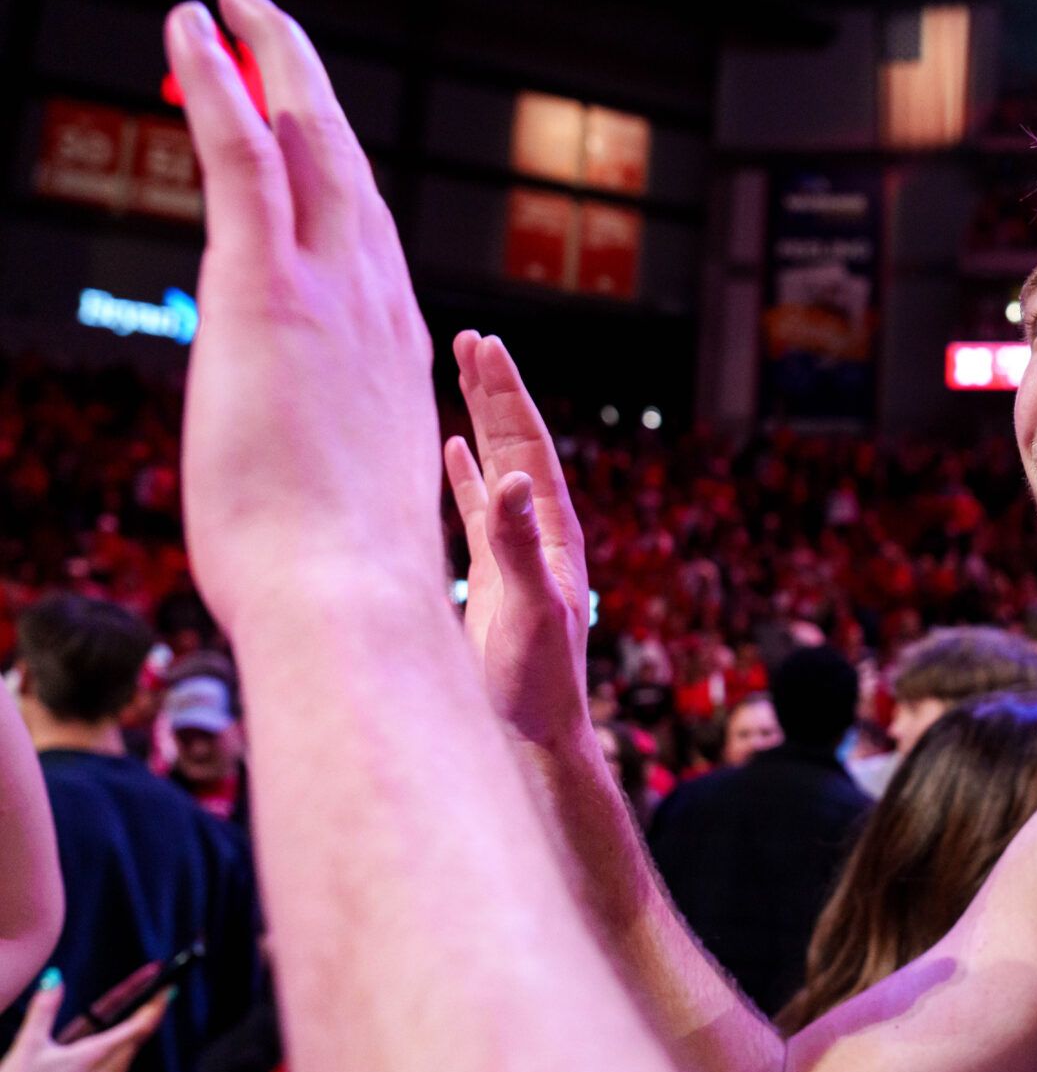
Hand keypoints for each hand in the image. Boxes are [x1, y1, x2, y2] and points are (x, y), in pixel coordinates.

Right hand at [0, 971, 170, 1071]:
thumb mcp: (29, 1044)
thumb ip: (45, 1008)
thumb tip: (55, 979)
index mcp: (94, 1056)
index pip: (138, 1027)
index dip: (156, 1007)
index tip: (168, 990)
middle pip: (137, 1041)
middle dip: (148, 1017)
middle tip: (154, 998)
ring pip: (128, 1058)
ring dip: (135, 1037)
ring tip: (138, 1020)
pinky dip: (121, 1054)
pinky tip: (111, 1051)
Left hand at [166, 0, 444, 628]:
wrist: (347, 601)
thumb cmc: (337, 580)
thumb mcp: (339, 495)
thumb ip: (325, 453)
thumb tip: (306, 475)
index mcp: (394, 353)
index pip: (360, 241)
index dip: (332, 178)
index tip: (305, 138)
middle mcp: (379, 304)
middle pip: (349, 169)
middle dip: (312, 92)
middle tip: (273, 33)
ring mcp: (333, 292)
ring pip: (309, 142)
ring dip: (273, 64)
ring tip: (236, 7)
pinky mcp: (268, 289)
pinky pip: (246, 158)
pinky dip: (220, 85)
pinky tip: (195, 28)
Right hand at [444, 333, 591, 748]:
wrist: (532, 733)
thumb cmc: (536, 682)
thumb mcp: (530, 610)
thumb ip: (518, 548)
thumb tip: (515, 480)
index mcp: (552, 532)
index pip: (530, 447)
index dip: (507, 397)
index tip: (486, 347)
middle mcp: (537, 533)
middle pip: (515, 445)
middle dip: (494, 392)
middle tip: (472, 338)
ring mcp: (514, 552)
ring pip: (495, 468)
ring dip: (479, 420)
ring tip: (461, 370)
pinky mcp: (490, 575)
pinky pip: (476, 508)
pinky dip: (461, 472)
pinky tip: (447, 445)